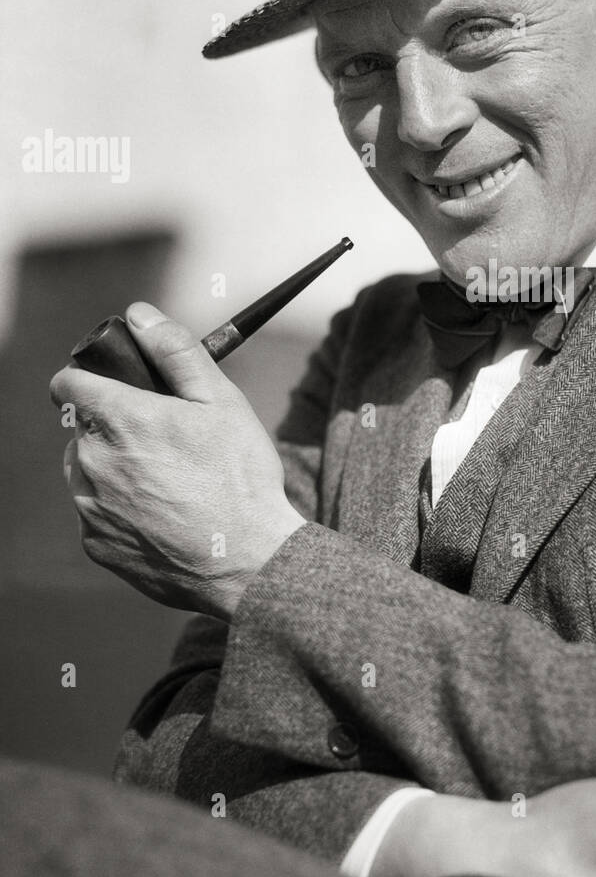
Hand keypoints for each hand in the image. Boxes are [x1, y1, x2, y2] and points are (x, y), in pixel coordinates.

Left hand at [49, 302, 305, 619]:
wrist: (246, 561)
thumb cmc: (240, 478)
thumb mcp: (221, 403)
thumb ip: (176, 352)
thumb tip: (140, 315)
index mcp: (121, 419)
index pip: (68, 383)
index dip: (89, 379)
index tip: (110, 387)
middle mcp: (94, 461)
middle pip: (84, 428)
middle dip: (114, 427)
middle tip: (164, 442)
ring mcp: (90, 507)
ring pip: (86, 470)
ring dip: (113, 466)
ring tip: (168, 481)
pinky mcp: (96, 543)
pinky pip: (97, 512)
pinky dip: (120, 508)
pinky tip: (163, 514)